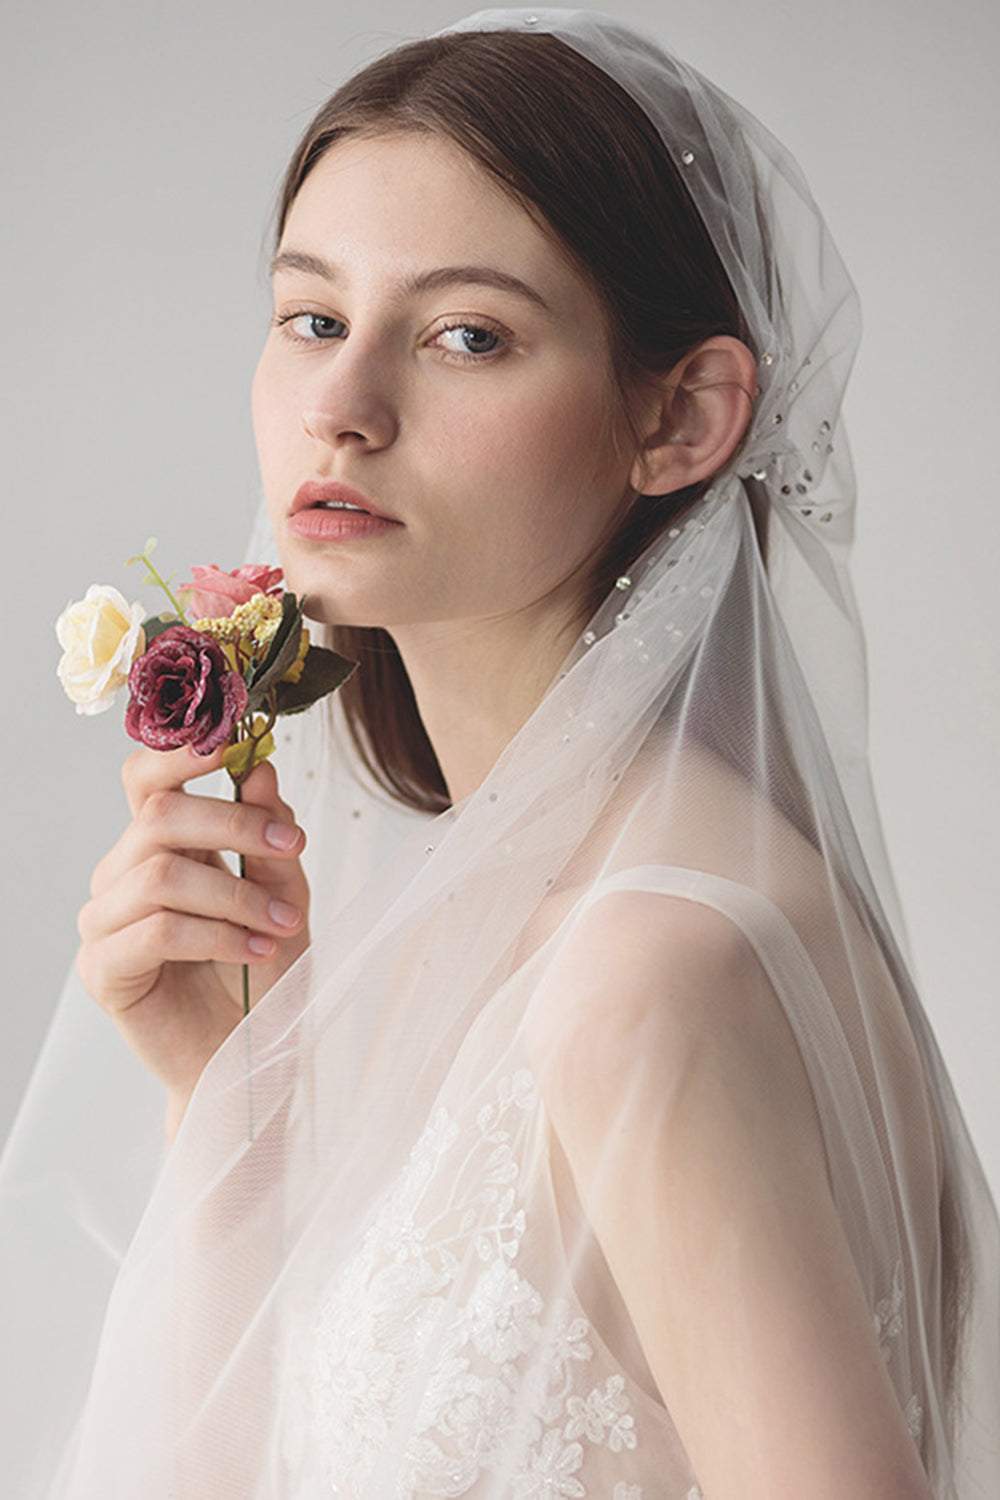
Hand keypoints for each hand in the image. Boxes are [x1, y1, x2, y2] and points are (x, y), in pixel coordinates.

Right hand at [77, 745, 309, 1138]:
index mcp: (161, 847)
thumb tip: (262, 768)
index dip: (182, 753)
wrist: (251, 1060)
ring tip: (285, 924)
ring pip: (161, 874)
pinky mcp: (104, 970)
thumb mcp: (286, 897)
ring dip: (237, 895)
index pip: (147, 778)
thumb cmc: (264, 976)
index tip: (235, 743)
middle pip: (157, 816)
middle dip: (234, 823)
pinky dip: (218, 935)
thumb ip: (271, 837)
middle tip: (293, 845)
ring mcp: (107, 922)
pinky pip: (156, 931)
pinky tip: (258, 950)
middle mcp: (124, 875)